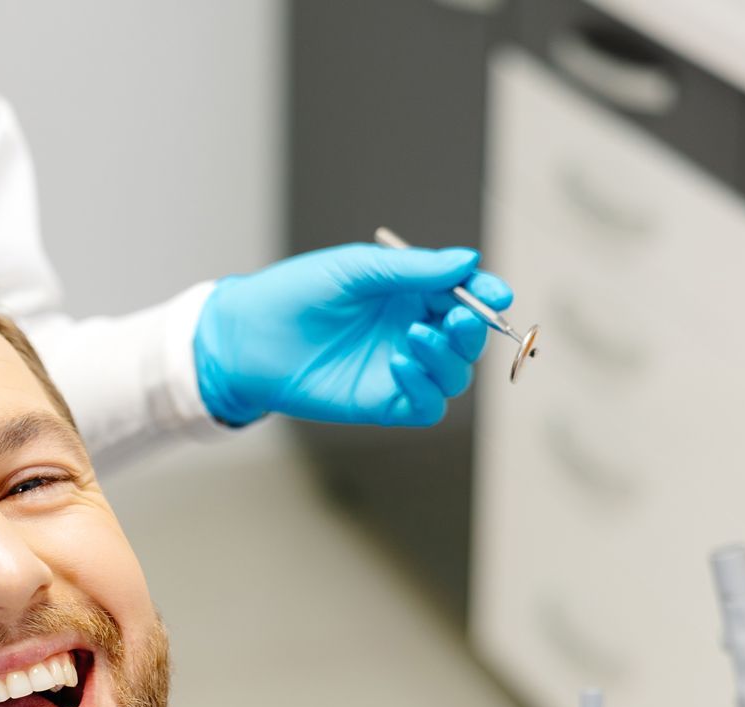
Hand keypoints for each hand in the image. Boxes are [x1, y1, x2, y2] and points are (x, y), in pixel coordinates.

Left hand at [193, 242, 514, 427]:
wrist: (248, 337)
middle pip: (466, 339)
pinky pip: (427, 406)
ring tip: (414, 338)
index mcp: (410, 294)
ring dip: (448, 358)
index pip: (465, 296)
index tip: (496, 294)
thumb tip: (467, 261)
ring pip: (454, 375)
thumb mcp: (355, 270)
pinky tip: (400, 364)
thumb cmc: (295, 294)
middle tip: (455, 319)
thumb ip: (411, 269)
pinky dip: (426, 388)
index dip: (486, 294)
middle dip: (471, 329)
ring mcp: (400, 369)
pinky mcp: (383, 402)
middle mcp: (411, 332)